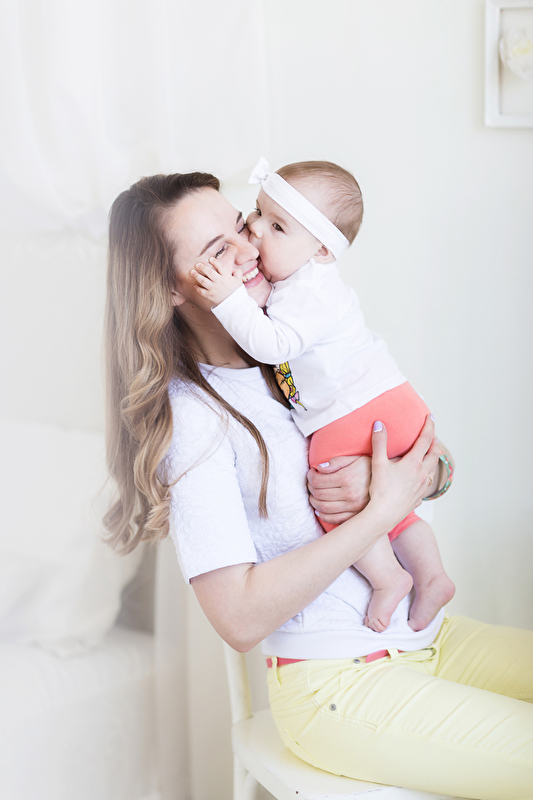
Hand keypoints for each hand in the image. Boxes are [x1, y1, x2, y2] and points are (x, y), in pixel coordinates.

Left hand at [191, 256, 242, 307]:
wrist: (235, 304)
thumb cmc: (236, 292)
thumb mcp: (239, 281)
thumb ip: (238, 273)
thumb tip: (236, 268)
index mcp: (226, 277)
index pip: (220, 266)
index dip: (214, 262)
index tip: (210, 259)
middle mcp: (219, 282)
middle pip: (209, 272)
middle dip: (202, 267)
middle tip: (197, 264)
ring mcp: (214, 289)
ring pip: (203, 280)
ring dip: (196, 275)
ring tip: (192, 272)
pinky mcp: (210, 296)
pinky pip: (202, 291)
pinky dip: (197, 288)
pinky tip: (195, 285)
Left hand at [307, 455, 371, 524]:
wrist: (393, 483)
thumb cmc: (372, 468)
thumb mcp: (356, 459)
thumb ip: (337, 462)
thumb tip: (318, 468)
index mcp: (347, 478)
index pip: (318, 481)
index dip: (310, 477)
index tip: (311, 473)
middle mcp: (350, 494)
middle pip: (319, 494)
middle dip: (310, 488)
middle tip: (310, 483)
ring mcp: (353, 508)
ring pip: (323, 508)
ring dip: (314, 502)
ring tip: (314, 495)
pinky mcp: (356, 516)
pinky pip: (333, 519)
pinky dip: (322, 515)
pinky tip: (320, 509)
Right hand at [366, 415, 438, 530]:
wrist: (383, 515)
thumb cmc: (380, 490)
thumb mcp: (378, 463)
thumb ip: (379, 442)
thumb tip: (379, 424)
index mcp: (413, 463)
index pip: (425, 440)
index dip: (429, 427)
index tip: (430, 418)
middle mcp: (421, 474)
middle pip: (434, 455)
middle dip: (434, 443)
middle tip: (433, 436)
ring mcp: (421, 487)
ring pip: (432, 470)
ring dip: (433, 460)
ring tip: (431, 455)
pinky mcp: (418, 498)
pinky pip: (426, 485)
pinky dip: (427, 477)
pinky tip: (422, 480)